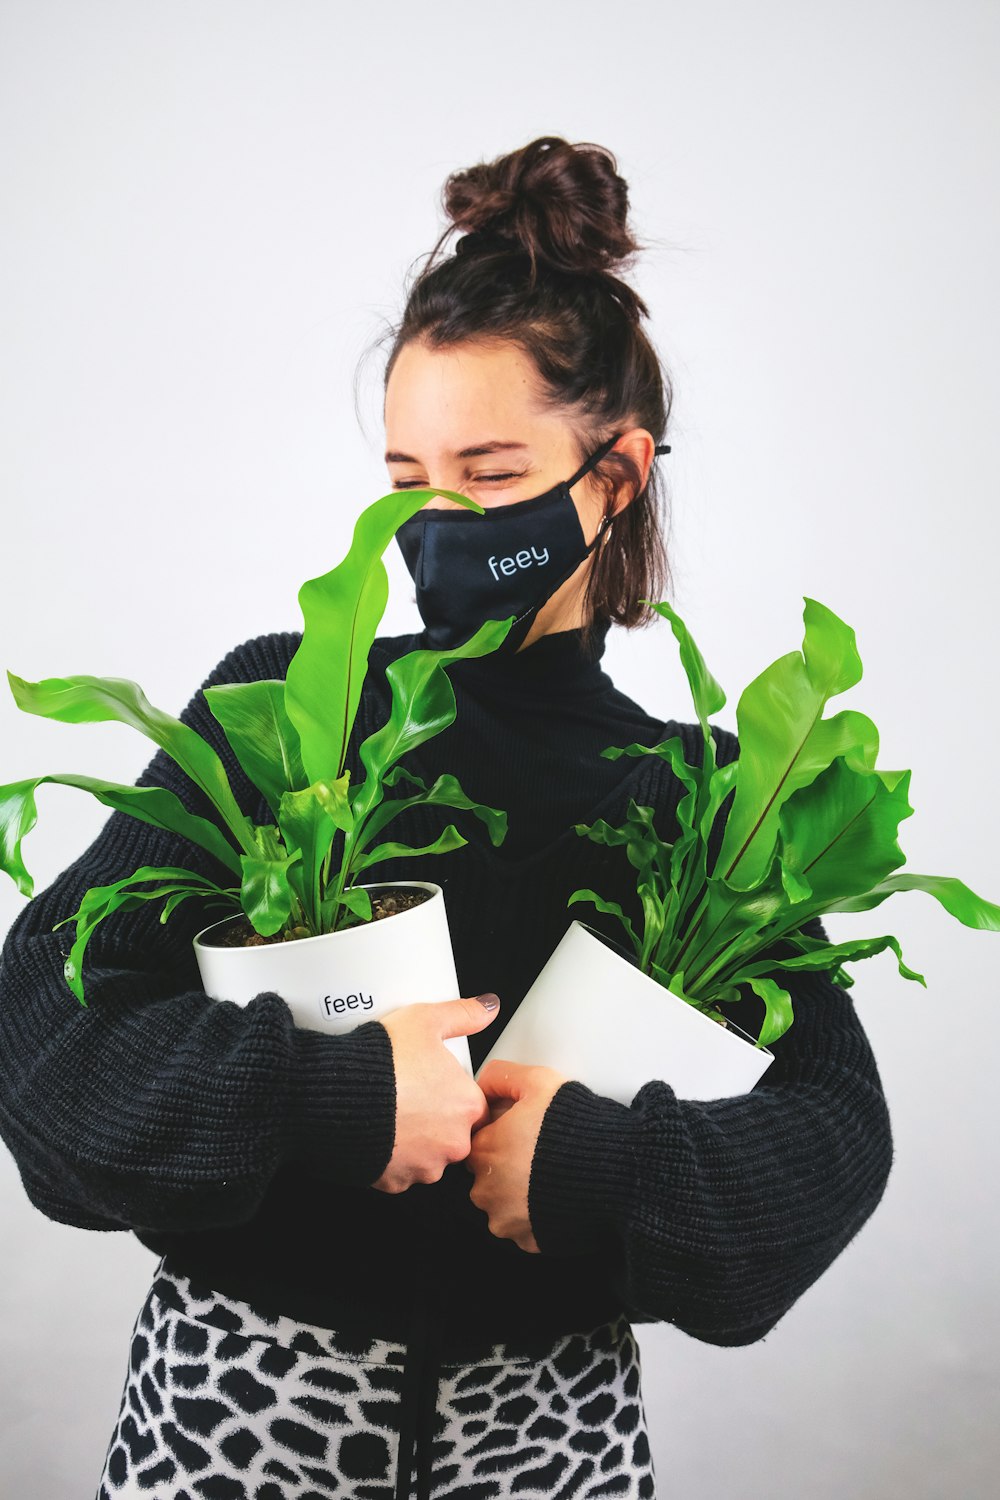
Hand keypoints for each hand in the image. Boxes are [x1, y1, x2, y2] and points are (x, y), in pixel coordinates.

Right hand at [371, 996, 500, 1194]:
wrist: (335, 1097)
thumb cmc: (380, 1063)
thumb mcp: (425, 1020)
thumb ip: (463, 1015)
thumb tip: (488, 1007)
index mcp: (467, 1105)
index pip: (474, 1105)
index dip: (452, 1092)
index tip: (433, 1084)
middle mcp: (453, 1142)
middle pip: (454, 1133)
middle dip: (435, 1119)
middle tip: (408, 1097)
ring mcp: (425, 1166)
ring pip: (428, 1155)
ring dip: (415, 1141)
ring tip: (391, 1114)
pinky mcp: (396, 1183)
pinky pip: (400, 1172)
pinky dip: (392, 1158)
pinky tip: (379, 1133)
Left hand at [465, 1059, 568, 1252]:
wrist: (614, 1172)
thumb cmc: (576, 1130)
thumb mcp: (539, 1081)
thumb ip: (502, 1076)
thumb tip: (484, 1082)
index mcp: (484, 1150)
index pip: (478, 1141)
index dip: (503, 1133)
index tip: (523, 1133)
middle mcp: (487, 1189)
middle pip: (488, 1174)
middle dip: (508, 1165)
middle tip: (540, 1153)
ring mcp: (506, 1219)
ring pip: (503, 1203)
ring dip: (519, 1193)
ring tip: (550, 1175)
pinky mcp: (527, 1241)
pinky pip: (523, 1227)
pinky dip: (535, 1215)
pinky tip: (555, 1196)